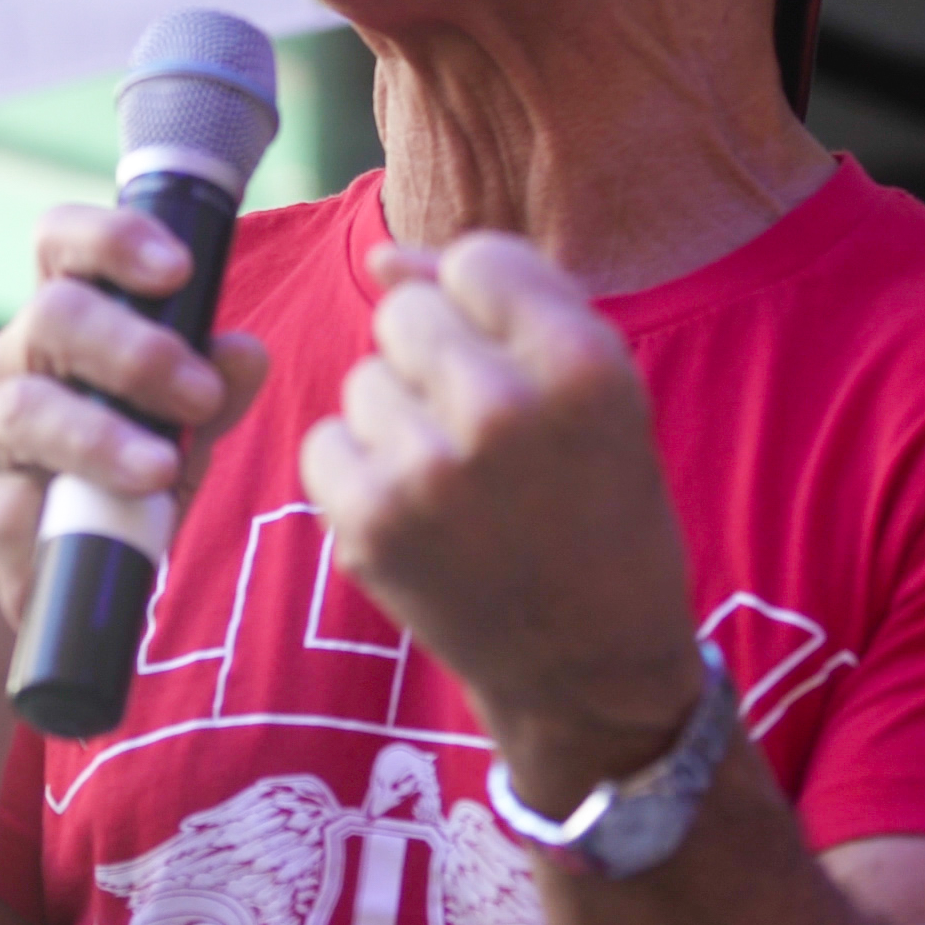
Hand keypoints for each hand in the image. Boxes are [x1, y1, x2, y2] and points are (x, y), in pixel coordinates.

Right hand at [0, 203, 270, 652]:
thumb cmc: (74, 494)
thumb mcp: (151, 444)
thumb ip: (201, 402)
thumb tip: (246, 353)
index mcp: (54, 332)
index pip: (63, 246)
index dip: (113, 240)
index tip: (176, 269)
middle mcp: (2, 364)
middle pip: (53, 317)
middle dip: (136, 352)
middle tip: (200, 398)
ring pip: (24, 409)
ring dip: (99, 439)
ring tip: (156, 474)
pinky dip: (42, 542)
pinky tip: (71, 571)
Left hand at [298, 234, 701, 811]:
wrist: (588, 666)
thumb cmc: (599, 507)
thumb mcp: (596, 390)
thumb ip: (505, 299)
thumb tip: (379, 258)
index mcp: (581, 364)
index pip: (477, 260)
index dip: (488, 309)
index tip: (518, 367)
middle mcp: (502, 410)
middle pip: (404, 312)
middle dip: (433, 358)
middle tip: (486, 433)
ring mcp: (428, 473)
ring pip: (361, 379)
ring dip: (397, 418)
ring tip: (458, 481)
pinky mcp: (368, 527)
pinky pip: (324, 442)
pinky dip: (359, 472)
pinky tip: (416, 511)